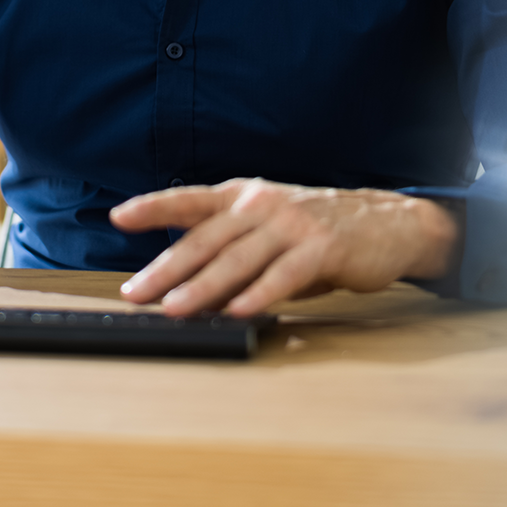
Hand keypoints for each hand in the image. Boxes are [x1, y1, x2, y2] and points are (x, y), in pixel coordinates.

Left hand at [111, 178, 460, 316]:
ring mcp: (292, 224)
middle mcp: (262, 205)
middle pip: (205, 239)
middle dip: (166, 268)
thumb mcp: (267, 229)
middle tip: (137, 292)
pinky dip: (258, 294)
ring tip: (175, 309)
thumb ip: (230, 252)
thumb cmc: (317, 230)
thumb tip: (185, 289)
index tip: (119, 216)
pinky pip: (283, 275)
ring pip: (237, 259)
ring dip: (203, 287)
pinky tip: (238, 311)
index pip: (190, 200)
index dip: (153, 207)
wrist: (387, 223)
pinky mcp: (322, 248)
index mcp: (243, 196)